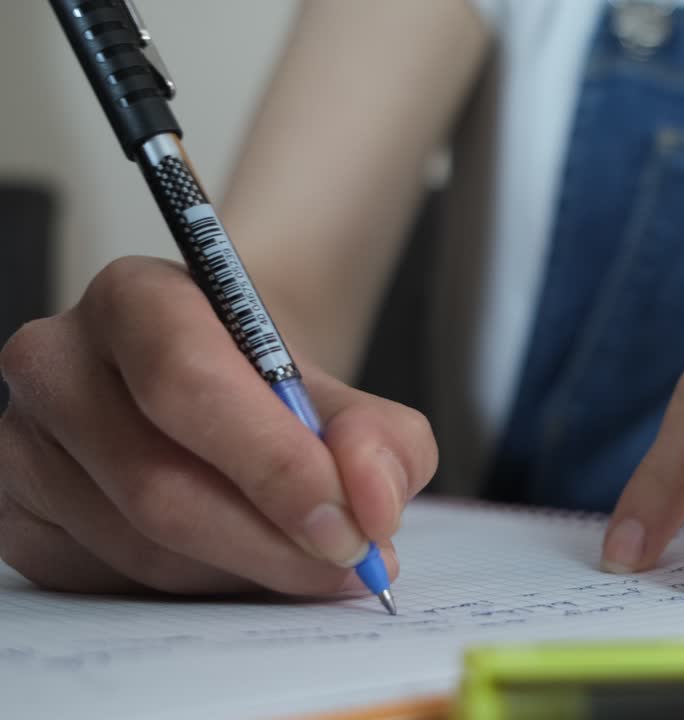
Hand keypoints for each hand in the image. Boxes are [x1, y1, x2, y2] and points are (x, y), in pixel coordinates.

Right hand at [0, 256, 436, 594]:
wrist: (219, 398)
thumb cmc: (273, 392)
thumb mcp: (346, 399)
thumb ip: (382, 441)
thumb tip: (373, 499)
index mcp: (136, 298)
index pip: (188, 380)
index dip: (274, 464)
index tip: (351, 523)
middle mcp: (57, 361)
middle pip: (157, 480)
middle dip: (270, 540)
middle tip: (348, 565)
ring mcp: (23, 443)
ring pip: (140, 546)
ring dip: (242, 571)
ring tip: (306, 563)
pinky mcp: (18, 516)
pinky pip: (112, 581)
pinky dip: (197, 589)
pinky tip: (242, 566)